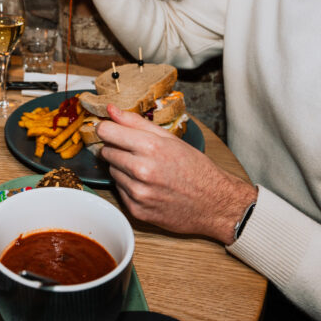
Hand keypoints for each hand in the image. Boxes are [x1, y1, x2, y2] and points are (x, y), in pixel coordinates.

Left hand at [97, 105, 256, 243]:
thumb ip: (136, 122)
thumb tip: (111, 110)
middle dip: (116, 148)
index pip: (106, 132)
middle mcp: (142, 171)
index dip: (106, 129)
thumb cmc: (196, 169)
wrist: (214, 204)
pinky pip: (119, 191)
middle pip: (106, 151)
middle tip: (136, 151)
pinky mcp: (137, 210)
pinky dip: (128, 186)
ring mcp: (138, 193)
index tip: (110, 130)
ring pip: (112, 171)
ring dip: (123, 168)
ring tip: (146, 170)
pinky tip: (147, 185)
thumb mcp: (170, 139)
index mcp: (151, 147)